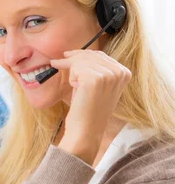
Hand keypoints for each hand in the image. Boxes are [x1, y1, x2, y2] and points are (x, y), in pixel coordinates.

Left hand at [51, 50, 131, 164]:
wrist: (86, 130)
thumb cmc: (88, 110)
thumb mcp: (98, 86)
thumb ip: (95, 70)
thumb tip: (75, 53)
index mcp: (124, 73)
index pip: (100, 55)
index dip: (82, 54)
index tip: (67, 55)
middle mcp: (120, 72)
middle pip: (90, 54)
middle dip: (72, 58)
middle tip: (59, 61)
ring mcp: (109, 75)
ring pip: (81, 60)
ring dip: (71, 69)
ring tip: (73, 85)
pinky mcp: (95, 78)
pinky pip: (75, 67)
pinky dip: (70, 76)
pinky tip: (74, 87)